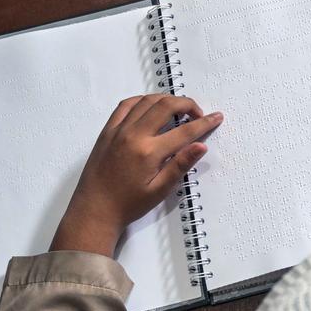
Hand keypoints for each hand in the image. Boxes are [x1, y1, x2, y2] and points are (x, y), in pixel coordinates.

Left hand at [50, 94, 222, 256]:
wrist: (94, 210)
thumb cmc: (129, 205)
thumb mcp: (159, 190)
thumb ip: (180, 165)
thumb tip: (201, 146)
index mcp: (149, 152)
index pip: (184, 131)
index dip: (204, 122)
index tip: (217, 117)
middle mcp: (133, 135)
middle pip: (166, 106)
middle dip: (187, 104)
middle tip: (198, 114)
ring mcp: (118, 129)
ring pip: (147, 101)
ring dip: (167, 100)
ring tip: (178, 111)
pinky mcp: (107, 130)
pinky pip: (126, 105)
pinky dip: (143, 100)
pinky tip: (151, 107)